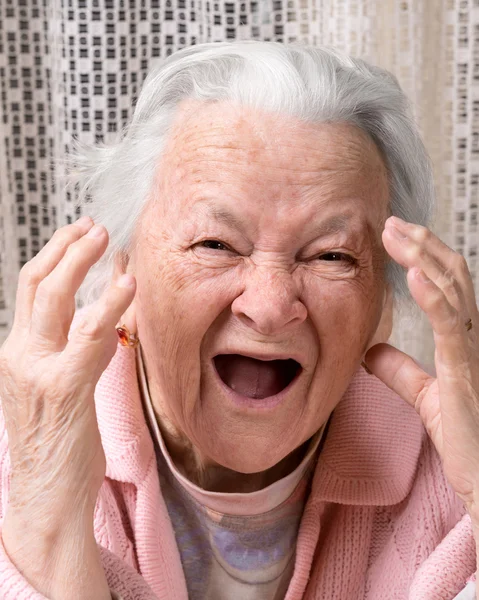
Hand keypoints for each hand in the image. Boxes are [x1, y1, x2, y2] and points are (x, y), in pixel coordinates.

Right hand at [0, 216, 135, 598]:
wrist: (47, 497)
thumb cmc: (59, 443)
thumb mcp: (57, 387)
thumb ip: (72, 349)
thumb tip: (100, 313)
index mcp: (16, 353)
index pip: (31, 291)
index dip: (55, 256)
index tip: (80, 235)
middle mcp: (19, 355)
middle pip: (37, 284)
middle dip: (65, 247)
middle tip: (95, 225)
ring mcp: (37, 371)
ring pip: (55, 300)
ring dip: (81, 262)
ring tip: (107, 238)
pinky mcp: (63, 389)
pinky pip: (88, 336)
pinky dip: (109, 305)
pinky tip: (129, 285)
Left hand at [364, 216, 478, 520]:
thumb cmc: (466, 437)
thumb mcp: (425, 396)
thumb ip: (401, 371)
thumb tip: (372, 352)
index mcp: (464, 339)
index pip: (448, 285)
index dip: (425, 256)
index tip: (396, 236)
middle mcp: (476, 336)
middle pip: (452, 277)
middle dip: (421, 245)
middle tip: (390, 222)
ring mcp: (476, 351)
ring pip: (452, 291)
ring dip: (423, 257)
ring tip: (395, 233)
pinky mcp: (467, 372)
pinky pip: (452, 326)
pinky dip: (433, 297)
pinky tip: (414, 274)